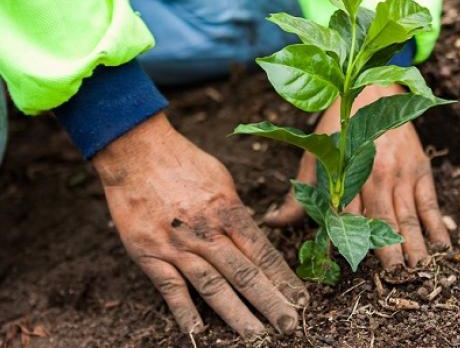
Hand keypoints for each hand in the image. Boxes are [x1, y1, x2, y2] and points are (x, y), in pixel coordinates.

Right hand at [93, 113, 306, 337]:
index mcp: (228, 211)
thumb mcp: (222, 180)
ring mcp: (178, 245)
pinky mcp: (149, 253)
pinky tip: (198, 331)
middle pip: (244, 274)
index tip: (301, 299)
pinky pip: (170, 288)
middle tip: (289, 325)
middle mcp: (207, 232)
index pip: (263, 252)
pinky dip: (184, 311)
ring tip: (256, 336)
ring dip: (236, 314)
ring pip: (212, 286)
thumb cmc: (184, 161)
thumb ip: (236, 211)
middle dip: (270, 302)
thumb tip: (252, 234)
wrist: (136, 152)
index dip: (284, 279)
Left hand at [264, 85, 450, 268]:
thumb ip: (298, 193)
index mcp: (346, 175)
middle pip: (382, 221)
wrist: (371, 89)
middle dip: (389, 252)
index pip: (346, 217)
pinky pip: (430, 203)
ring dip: (415, 245)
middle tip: (395, 279)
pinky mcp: (420, 169)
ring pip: (408, 216)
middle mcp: (375, 176)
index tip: (350, 268)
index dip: (348, 244)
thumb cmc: (338, 128)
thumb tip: (272, 222)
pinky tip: (443, 247)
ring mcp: (401, 174)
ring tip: (419, 270)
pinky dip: (437, 225)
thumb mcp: (314, 156)